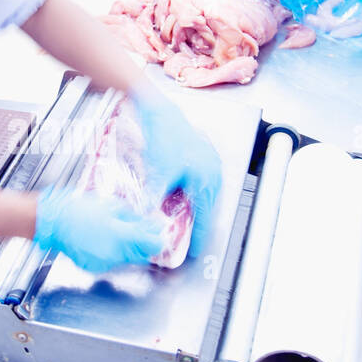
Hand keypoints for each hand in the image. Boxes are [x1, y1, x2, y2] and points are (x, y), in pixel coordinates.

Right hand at [33, 188, 163, 272]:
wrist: (54, 220)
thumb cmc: (80, 209)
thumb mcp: (113, 206)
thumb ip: (135, 218)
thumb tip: (152, 224)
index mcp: (122, 236)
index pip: (153, 245)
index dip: (157, 239)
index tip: (155, 233)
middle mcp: (115, 254)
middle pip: (141, 255)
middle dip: (141, 244)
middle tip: (133, 230)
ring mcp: (104, 263)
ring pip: (126, 259)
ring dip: (125, 248)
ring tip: (111, 232)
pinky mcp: (93, 267)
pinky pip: (110, 262)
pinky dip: (110, 253)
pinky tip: (100, 241)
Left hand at [130, 86, 221, 257]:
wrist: (160, 112)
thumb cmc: (163, 139)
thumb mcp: (158, 174)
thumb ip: (154, 199)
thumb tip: (148, 217)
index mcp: (207, 180)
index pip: (204, 216)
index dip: (198, 234)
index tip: (195, 249)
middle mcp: (213, 172)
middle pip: (206, 205)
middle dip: (196, 222)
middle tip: (187, 237)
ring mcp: (210, 162)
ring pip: (202, 193)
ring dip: (193, 206)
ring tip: (181, 218)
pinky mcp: (202, 155)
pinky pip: (199, 181)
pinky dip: (191, 191)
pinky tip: (178, 194)